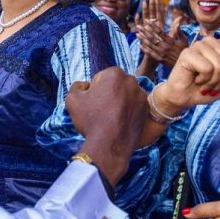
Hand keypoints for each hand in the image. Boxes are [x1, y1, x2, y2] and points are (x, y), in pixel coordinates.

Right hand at [65, 68, 146, 185]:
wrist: (109, 145)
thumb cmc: (91, 120)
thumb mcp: (72, 99)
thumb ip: (77, 86)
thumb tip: (85, 86)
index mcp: (114, 73)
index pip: (100, 78)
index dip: (93, 91)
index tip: (92, 104)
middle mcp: (132, 81)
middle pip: (115, 86)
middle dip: (108, 95)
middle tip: (101, 111)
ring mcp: (141, 96)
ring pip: (125, 96)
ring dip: (118, 103)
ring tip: (110, 118)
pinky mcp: (146, 110)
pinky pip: (133, 107)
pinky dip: (127, 112)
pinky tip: (119, 123)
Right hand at [160, 40, 219, 112]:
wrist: (183, 98)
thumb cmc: (205, 89)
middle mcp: (212, 41)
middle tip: (211, 85)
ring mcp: (199, 45)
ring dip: (213, 83)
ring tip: (204, 83)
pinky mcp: (188, 53)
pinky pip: (208, 69)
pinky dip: (204, 81)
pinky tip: (195, 80)